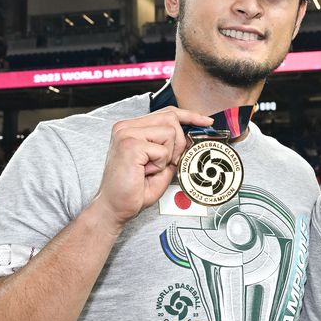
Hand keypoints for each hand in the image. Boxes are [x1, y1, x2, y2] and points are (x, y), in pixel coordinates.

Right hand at [91, 107, 213, 227]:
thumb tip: (191, 138)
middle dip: (179, 142)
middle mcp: (127, 127)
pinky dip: (160, 165)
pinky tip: (145, 172)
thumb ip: (173, 148)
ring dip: (167, 156)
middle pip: (171, 118)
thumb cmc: (133, 189)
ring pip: (170, 132)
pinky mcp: (130, 145)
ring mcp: (127, 134)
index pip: (166, 112)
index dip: (189, 116)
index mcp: (132, 128)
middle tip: (168, 162)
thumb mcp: (160, 164)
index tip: (205, 121)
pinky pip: (162, 150)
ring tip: (150, 168)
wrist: (114, 207)